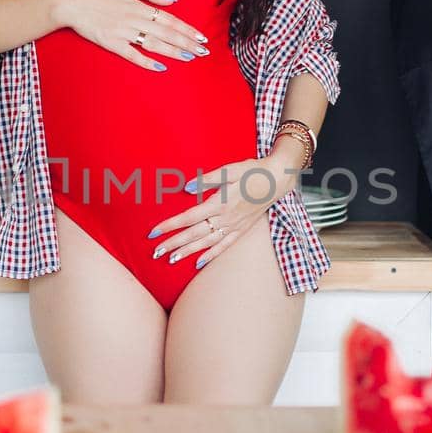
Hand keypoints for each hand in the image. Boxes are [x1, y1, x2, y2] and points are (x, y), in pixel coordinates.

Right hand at [56, 0, 209, 70]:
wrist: (72, 2)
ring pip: (154, 44)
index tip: (201, 37)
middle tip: (204, 52)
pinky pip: (132, 54)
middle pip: (167, 33)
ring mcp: (124, 33)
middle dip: (187, 42)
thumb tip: (171, 0)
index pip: (169, 19)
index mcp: (140, 6)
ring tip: (189, 58)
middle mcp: (135, 19)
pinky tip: (160, 67)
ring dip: (173, 52)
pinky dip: (147, 61)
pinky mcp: (112, 44)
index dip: (187, 29)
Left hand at [146, 155, 297, 269]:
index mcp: (220, 202)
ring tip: (170, 260)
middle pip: (194, 234)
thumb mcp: (230, 169)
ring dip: (188, 252)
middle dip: (174, 243)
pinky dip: (210, 255)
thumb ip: (208, 179)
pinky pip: (224, 246)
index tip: (153, 232)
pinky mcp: (242, 230)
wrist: (278, 179)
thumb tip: (186, 187)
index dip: (170, 225)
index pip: (189, 217)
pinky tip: (198, 263)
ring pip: (207, 243)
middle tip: (155, 252)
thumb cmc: (253, 171)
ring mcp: (234, 226)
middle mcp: (226, 218)